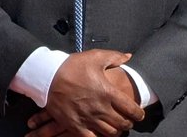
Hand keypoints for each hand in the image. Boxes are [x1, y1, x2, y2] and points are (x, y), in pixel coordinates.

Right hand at [28, 51, 144, 136]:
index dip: (139, 114)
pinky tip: (100, 133)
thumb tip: (128, 57)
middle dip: (128, 123)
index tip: (139, 114)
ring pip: (110, 133)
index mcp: (108, 92)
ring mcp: (88, 118)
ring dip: (116, 131)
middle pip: (123, 124)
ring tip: (115, 127)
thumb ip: (114, 57)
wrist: (48, 76)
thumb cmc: (72, 66)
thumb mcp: (94, 57)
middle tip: (128, 120)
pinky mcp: (76, 126)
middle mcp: (101, 108)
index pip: (131, 109)